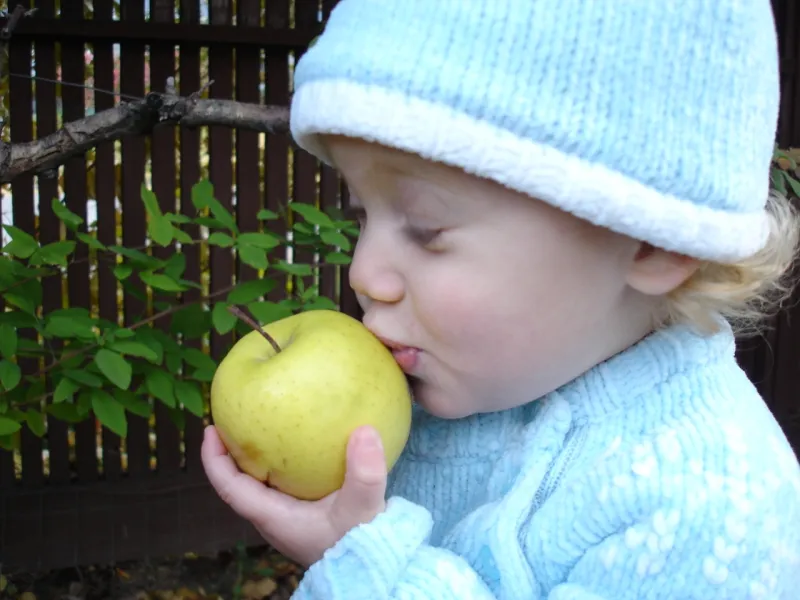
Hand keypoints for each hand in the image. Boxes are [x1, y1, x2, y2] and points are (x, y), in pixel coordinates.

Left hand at [201, 423, 387, 566]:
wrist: (376, 572)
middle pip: (242, 483)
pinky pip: (288, 484)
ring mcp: (292, 519)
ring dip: (259, 458)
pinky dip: (286, 463)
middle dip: (233, 452)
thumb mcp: (362, 509)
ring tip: (266, 427)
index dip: (215, 459)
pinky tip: (306, 444)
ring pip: (264, 485)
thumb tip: (364, 431)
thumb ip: (364, 474)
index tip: (210, 430)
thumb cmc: (361, 546)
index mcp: (275, 517)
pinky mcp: (310, 516)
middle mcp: (277, 518)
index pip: (231, 488)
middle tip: (235, 420)